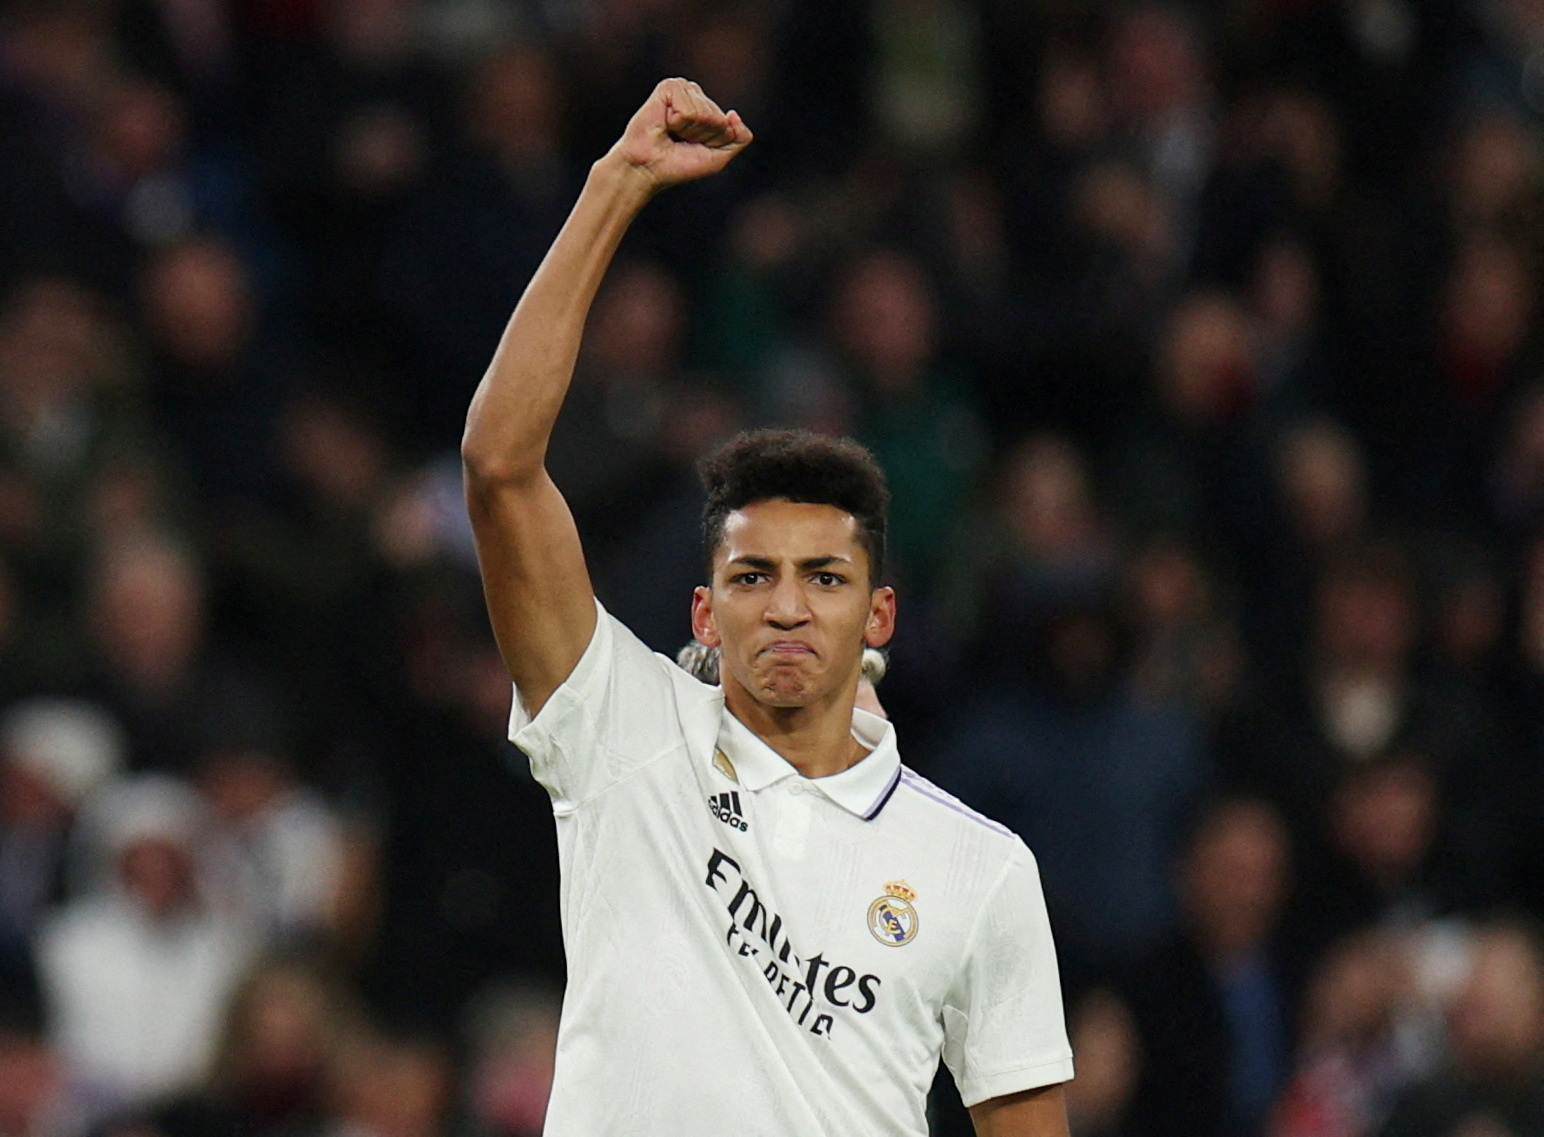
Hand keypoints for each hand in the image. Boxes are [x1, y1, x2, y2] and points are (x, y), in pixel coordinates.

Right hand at [609, 78, 752, 189]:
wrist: (649, 169)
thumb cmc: (679, 164)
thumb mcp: (719, 157)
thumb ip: (739, 138)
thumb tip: (733, 114)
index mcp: (708, 108)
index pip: (728, 124)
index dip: (713, 142)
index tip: (692, 146)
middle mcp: (695, 95)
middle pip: (718, 118)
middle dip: (702, 135)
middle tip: (680, 140)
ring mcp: (682, 88)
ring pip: (704, 113)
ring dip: (688, 129)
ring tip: (672, 132)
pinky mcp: (668, 88)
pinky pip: (688, 109)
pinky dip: (678, 122)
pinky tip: (665, 123)